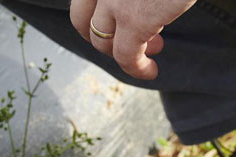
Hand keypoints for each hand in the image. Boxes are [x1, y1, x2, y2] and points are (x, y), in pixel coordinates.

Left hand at [69, 0, 196, 79]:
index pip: (83, 0)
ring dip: (121, 52)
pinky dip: (136, 68)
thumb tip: (141, 3)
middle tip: (131, 39)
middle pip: (82, 20)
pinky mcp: (134, 19)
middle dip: (103, 35)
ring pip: (101, 41)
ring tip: (152, 52)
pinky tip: (150, 71)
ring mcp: (112, 0)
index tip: (119, 18)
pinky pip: (125, 55)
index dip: (97, 13)